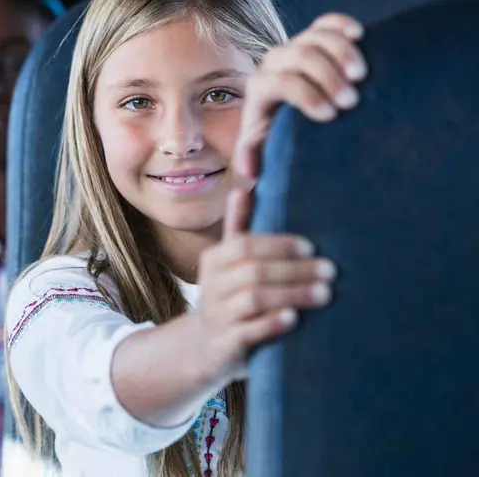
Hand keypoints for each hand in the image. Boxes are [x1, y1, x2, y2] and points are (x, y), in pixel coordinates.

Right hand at [194, 189, 335, 381]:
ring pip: (254, 298)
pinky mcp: (225, 344)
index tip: (311, 247)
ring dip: (292, 294)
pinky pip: (248, 332)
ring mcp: (217, 315)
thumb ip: (238, 227)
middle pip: (254, 271)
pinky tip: (294, 318)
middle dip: (295, 270)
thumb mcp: (227, 262)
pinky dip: (271, 323)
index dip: (278, 244)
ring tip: (325, 294)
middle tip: (331, 271)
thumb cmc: (227, 296)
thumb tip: (243, 187)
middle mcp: (211, 286)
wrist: (204, 347)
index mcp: (214, 260)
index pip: (243, 244)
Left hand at [235, 13, 366, 179]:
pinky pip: (326, 23)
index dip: (305, 96)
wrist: (295, 119)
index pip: (278, 83)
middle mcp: (274, 63)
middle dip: (326, 77)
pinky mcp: (314, 37)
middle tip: (352, 101)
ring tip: (361, 76)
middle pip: (299, 57)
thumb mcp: (267, 148)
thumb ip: (255, 155)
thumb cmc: (283, 138)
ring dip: (341, 53)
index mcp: (260, 89)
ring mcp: (295, 47)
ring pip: (315, 37)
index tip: (330, 115)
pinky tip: (359, 35)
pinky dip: (342, 24)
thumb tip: (247, 169)